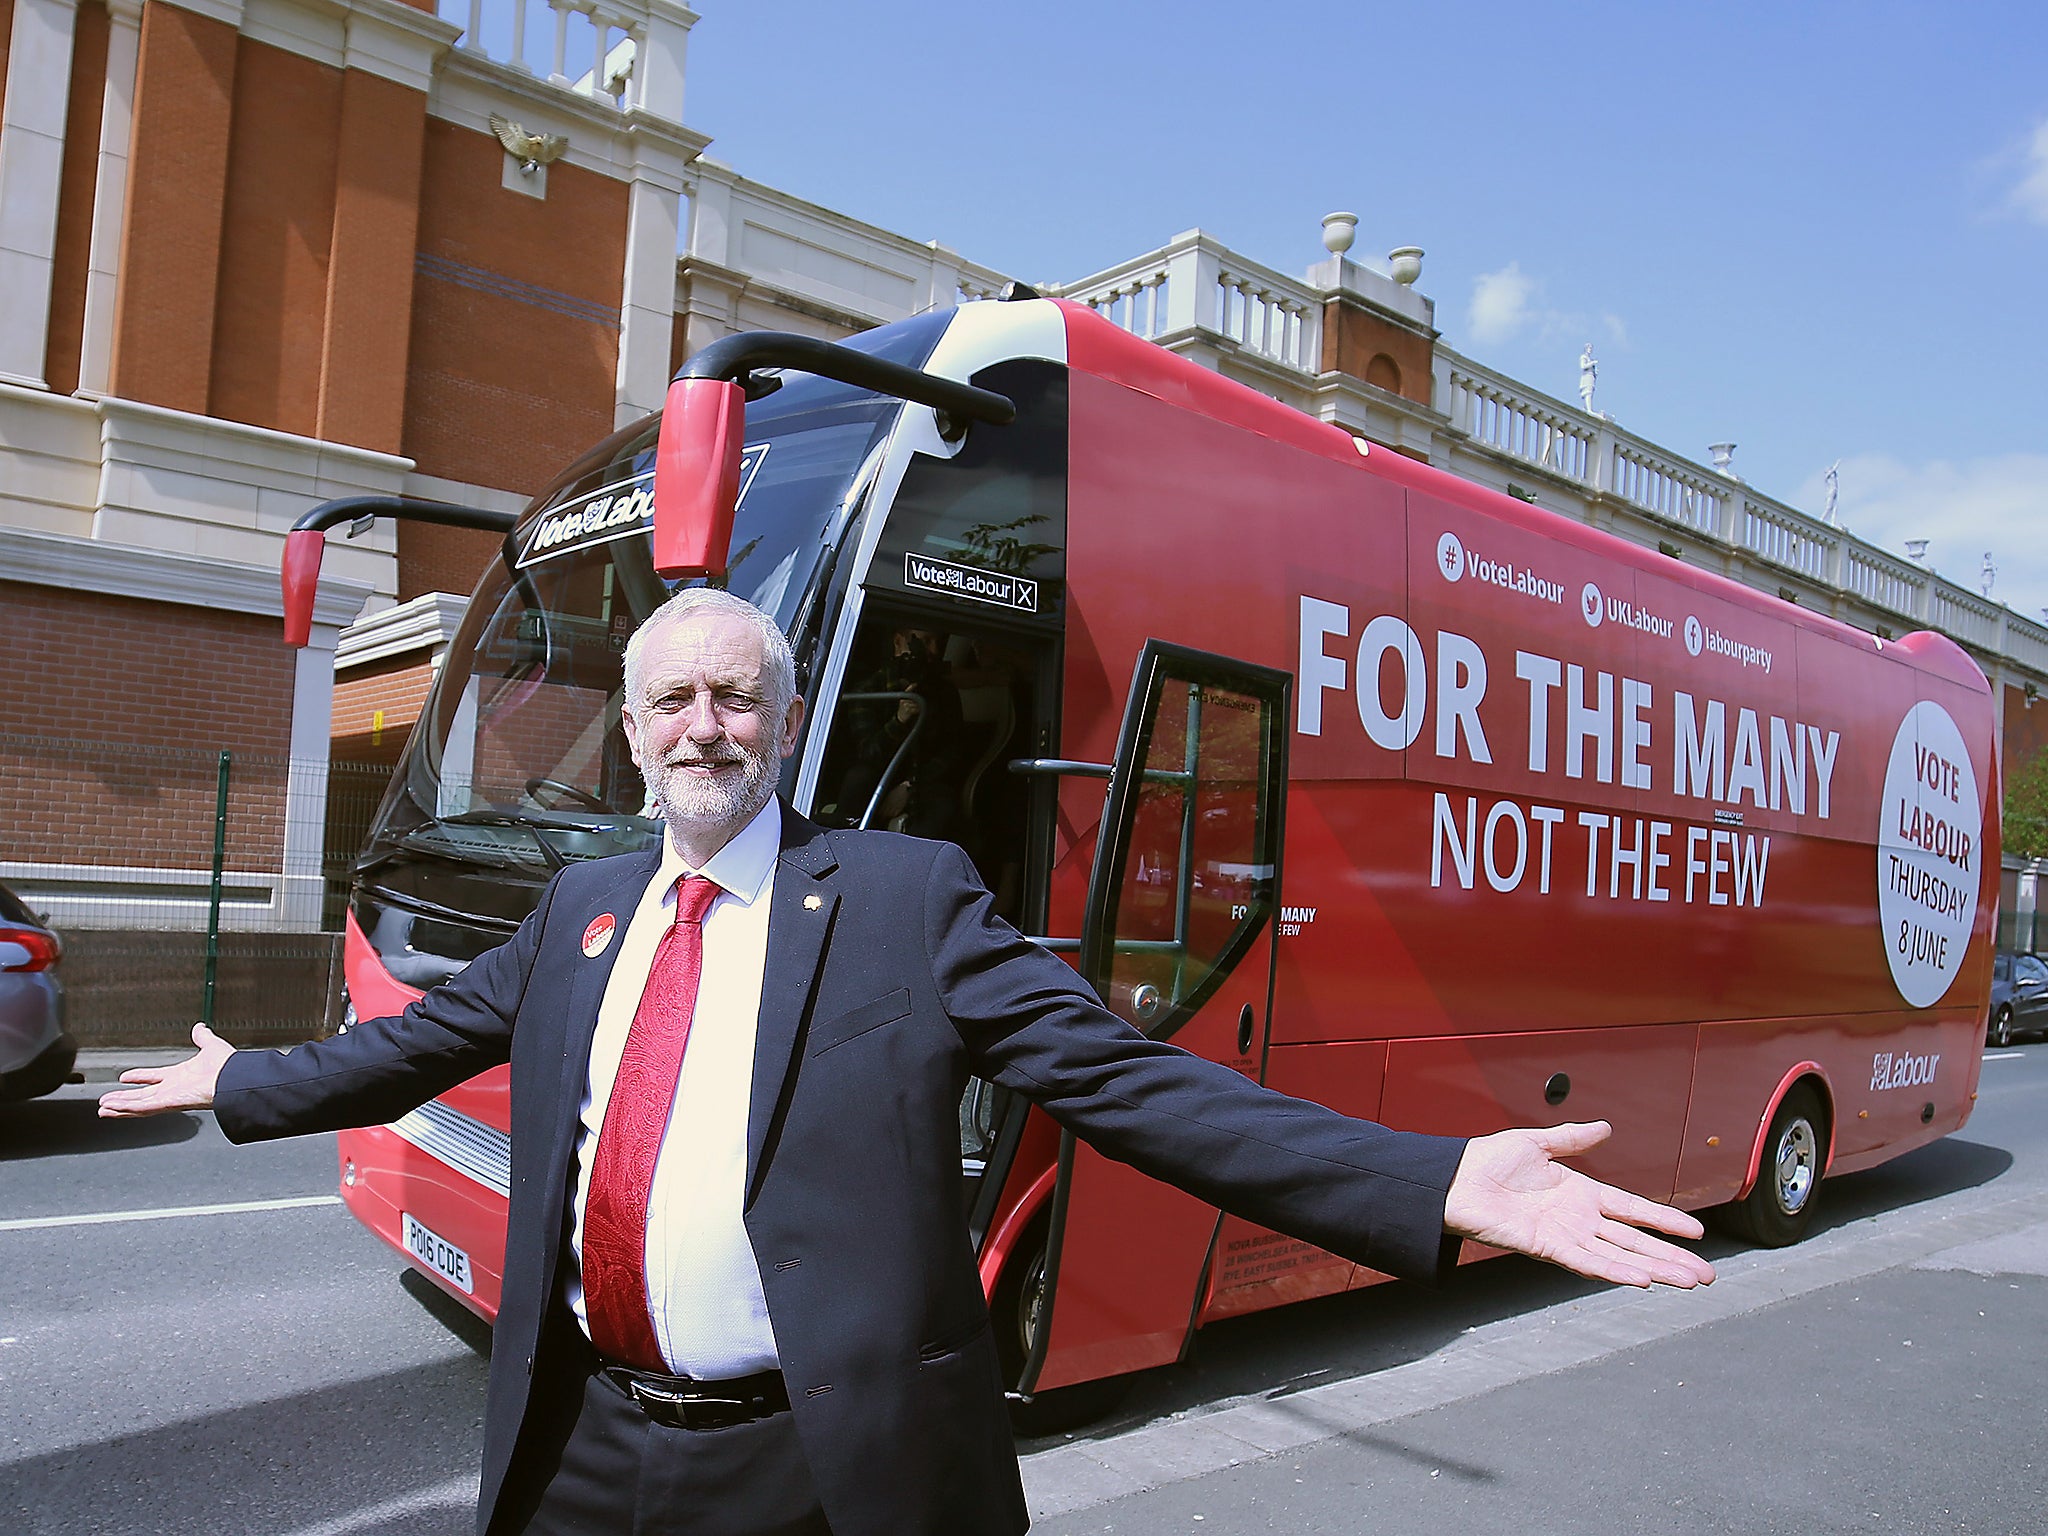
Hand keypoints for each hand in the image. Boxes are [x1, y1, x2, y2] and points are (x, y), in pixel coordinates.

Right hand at [97, 1023, 233, 1118]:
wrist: (237, 1078)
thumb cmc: (229, 1066)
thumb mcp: (211, 1046)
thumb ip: (203, 1037)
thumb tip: (200, 1027)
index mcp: (182, 1075)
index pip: (155, 1077)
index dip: (140, 1076)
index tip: (125, 1077)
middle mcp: (174, 1088)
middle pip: (143, 1095)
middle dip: (124, 1098)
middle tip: (106, 1102)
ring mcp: (170, 1098)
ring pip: (139, 1105)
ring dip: (120, 1106)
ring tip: (103, 1109)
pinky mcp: (169, 1104)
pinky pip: (143, 1108)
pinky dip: (127, 1108)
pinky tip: (111, 1109)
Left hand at [1443, 1121, 1715, 1288]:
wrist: (1453, 1179)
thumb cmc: (1487, 1160)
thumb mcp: (1536, 1142)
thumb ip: (1572, 1137)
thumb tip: (1605, 1127)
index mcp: (1580, 1192)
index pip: (1632, 1209)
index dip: (1663, 1220)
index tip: (1695, 1232)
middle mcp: (1578, 1218)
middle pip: (1635, 1240)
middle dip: (1672, 1257)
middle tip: (1707, 1273)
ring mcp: (1566, 1235)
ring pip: (1621, 1256)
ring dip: (1656, 1269)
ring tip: (1689, 1281)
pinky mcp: (1547, 1248)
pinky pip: (1588, 1262)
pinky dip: (1615, 1270)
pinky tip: (1642, 1279)